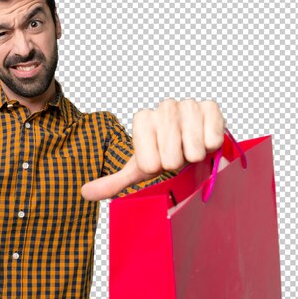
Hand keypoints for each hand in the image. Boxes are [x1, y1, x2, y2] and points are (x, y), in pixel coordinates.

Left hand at [81, 99, 224, 200]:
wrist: (192, 143)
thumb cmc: (164, 154)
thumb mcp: (138, 170)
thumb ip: (113, 182)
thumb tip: (85, 193)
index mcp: (141, 119)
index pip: (150, 165)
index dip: (157, 168)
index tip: (158, 158)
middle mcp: (163, 107)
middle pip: (171, 159)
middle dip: (176, 164)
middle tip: (176, 154)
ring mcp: (187, 105)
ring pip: (192, 150)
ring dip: (194, 157)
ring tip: (189, 148)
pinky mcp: (210, 107)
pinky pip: (212, 139)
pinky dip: (210, 147)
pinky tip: (204, 140)